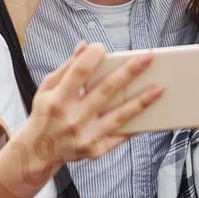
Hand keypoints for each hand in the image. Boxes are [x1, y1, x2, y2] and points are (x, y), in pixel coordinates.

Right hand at [28, 42, 163, 163]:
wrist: (38, 151)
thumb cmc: (45, 113)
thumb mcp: (47, 88)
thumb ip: (67, 67)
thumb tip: (85, 46)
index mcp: (58, 99)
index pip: (79, 71)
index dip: (93, 56)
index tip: (103, 47)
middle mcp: (73, 118)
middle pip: (106, 90)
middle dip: (129, 72)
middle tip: (149, 57)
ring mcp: (85, 136)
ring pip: (120, 115)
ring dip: (142, 100)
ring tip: (160, 87)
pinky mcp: (95, 150)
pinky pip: (120, 136)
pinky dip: (136, 124)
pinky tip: (152, 114)